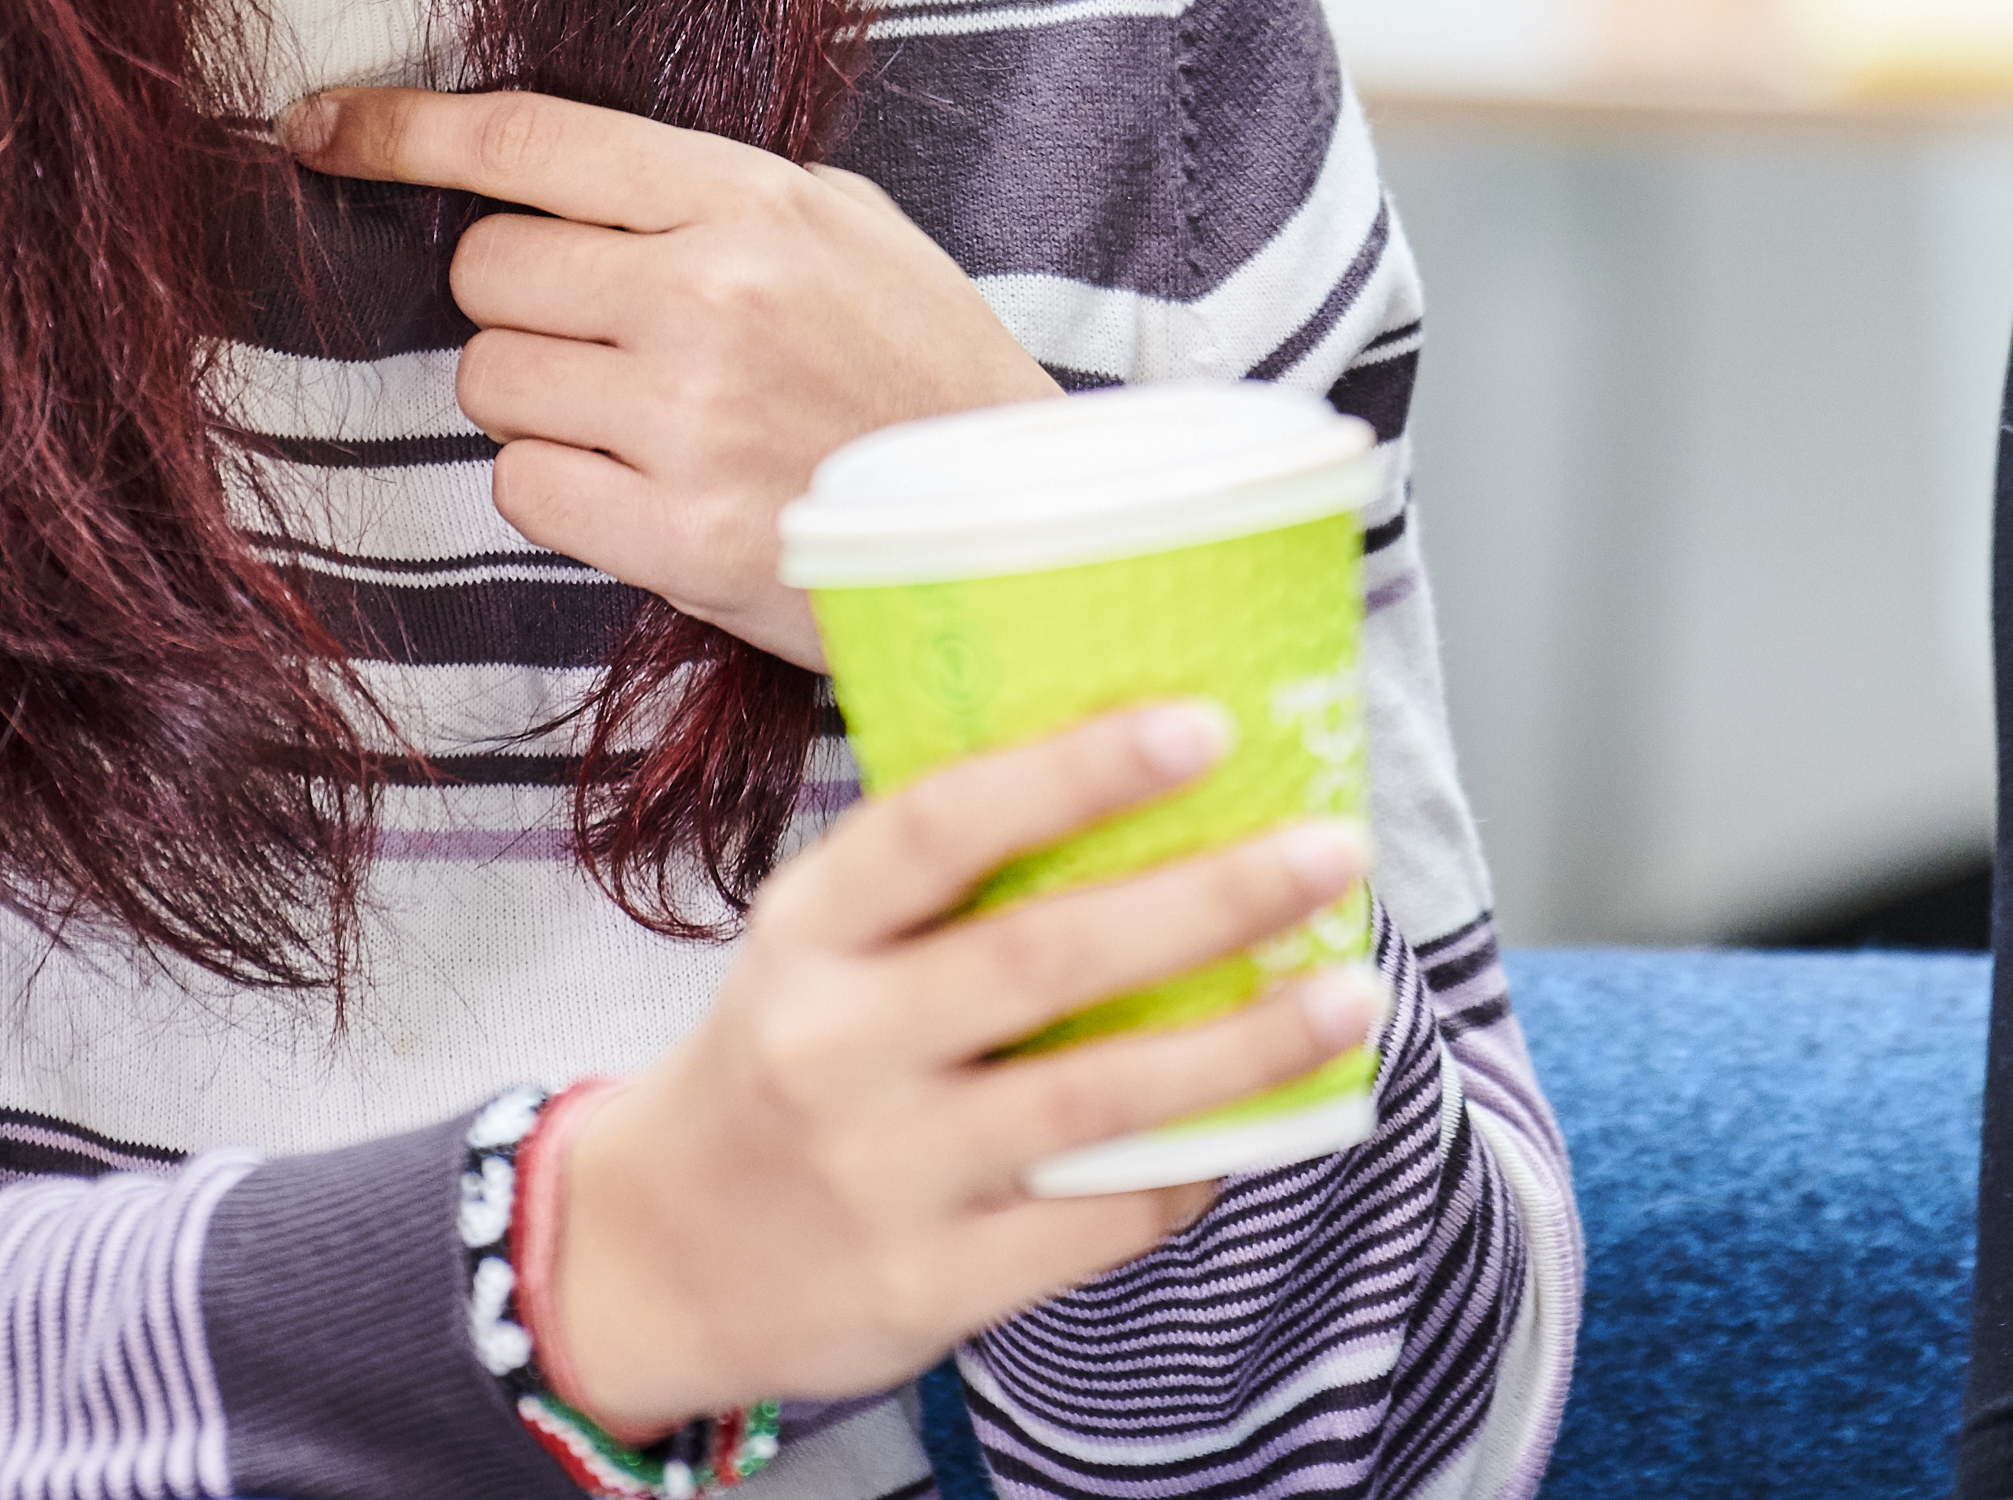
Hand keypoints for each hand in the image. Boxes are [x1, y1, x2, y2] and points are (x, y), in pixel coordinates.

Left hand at [288, 86, 1058, 663]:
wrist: (1021, 525)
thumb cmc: (924, 365)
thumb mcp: (848, 227)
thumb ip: (706, 192)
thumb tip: (546, 178)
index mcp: (750, 202)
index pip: (527, 143)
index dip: (400, 130)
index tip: (316, 125)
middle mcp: (709, 299)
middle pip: (487, 272)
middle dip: (523, 303)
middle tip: (614, 336)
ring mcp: (689, 422)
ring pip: (490, 383)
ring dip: (540, 400)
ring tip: (647, 419)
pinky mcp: (677, 537)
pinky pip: (523, 487)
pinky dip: (562, 488)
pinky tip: (649, 487)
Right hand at [539, 698, 1381, 1428]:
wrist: (660, 1257)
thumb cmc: (786, 1061)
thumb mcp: (818, 947)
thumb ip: (939, 880)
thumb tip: (1151, 774)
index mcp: (810, 932)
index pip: (939, 825)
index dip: (1074, 771)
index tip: (1203, 725)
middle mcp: (835, 1046)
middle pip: (1045, 957)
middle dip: (1210, 898)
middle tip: (1331, 850)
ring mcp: (880, 1174)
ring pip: (1097, 1096)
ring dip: (1246, 1043)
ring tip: (1352, 994)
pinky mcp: (925, 1285)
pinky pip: (1096, 1218)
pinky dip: (1189, 1168)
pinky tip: (1255, 1128)